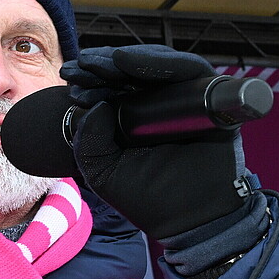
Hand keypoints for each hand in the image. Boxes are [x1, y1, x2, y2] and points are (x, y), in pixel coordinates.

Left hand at [61, 45, 249, 241]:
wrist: (186, 220)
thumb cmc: (145, 196)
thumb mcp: (101, 169)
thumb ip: (88, 139)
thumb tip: (93, 105)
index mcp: (131, 116)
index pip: (111, 85)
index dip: (90, 77)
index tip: (68, 74)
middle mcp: (158, 103)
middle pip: (133, 70)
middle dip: (105, 63)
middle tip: (83, 63)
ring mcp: (184, 99)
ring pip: (159, 64)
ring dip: (131, 58)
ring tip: (107, 61)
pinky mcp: (210, 99)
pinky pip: (190, 71)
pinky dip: (165, 64)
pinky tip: (133, 64)